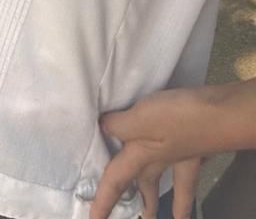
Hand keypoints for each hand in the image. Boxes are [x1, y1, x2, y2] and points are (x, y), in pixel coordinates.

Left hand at [91, 88, 215, 218]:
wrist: (222, 115)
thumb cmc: (179, 119)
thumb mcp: (140, 119)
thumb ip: (119, 124)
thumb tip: (103, 128)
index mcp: (141, 156)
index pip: (115, 181)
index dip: (103, 201)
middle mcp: (159, 158)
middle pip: (145, 185)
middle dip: (141, 204)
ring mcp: (180, 152)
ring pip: (167, 180)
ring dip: (160, 197)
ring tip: (158, 214)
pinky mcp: (194, 142)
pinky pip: (185, 164)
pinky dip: (183, 170)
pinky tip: (182, 164)